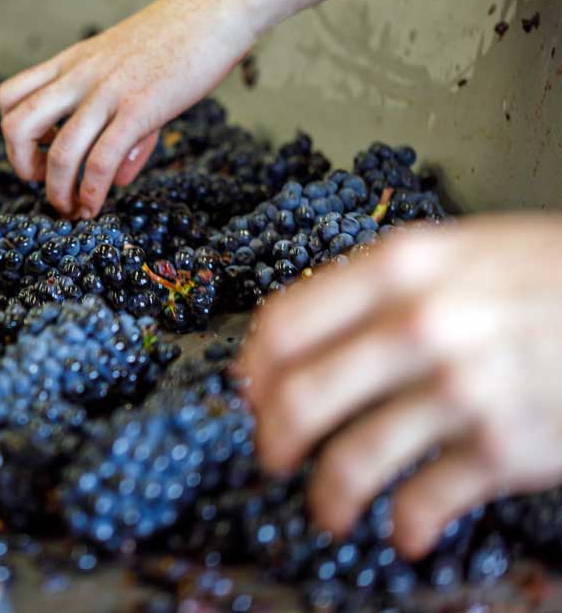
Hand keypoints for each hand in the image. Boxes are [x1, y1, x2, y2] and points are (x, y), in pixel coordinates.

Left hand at [0, 0, 255, 217]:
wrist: (218, 7)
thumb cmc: (179, 39)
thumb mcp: (130, 70)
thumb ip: (120, 123)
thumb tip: (117, 178)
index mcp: (71, 63)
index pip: (9, 97)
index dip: (14, 133)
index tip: (41, 151)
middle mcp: (80, 76)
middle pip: (16, 125)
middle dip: (21, 165)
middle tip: (43, 182)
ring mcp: (108, 92)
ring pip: (59, 152)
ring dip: (57, 191)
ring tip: (70, 208)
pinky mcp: (141, 108)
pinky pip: (102, 160)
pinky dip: (92, 191)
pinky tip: (97, 204)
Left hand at [240, 215, 561, 558]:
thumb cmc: (553, 275)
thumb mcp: (462, 248)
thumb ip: (386, 282)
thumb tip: (309, 332)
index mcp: (400, 267)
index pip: (286, 324)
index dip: (255, 369)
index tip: (250, 392)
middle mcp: (417, 326)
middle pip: (302, 397)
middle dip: (274, 438)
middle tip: (273, 455)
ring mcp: (459, 391)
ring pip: (352, 459)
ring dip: (327, 496)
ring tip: (327, 511)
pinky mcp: (502, 449)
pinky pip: (425, 501)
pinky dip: (405, 526)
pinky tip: (403, 534)